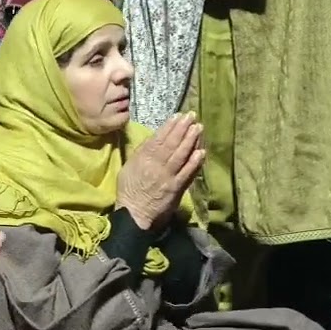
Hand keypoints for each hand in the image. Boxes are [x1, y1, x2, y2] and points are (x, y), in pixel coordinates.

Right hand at [116, 113, 205, 230]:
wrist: (134, 214)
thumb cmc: (129, 190)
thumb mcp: (128, 168)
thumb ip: (141, 154)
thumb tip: (153, 140)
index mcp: (142, 159)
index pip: (158, 138)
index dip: (169, 126)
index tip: (178, 116)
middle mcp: (155, 165)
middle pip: (171, 143)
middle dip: (182, 128)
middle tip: (192, 116)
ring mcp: (167, 176)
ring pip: (180, 155)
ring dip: (190, 140)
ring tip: (198, 128)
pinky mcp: (175, 188)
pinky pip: (187, 173)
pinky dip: (194, 162)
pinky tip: (201, 151)